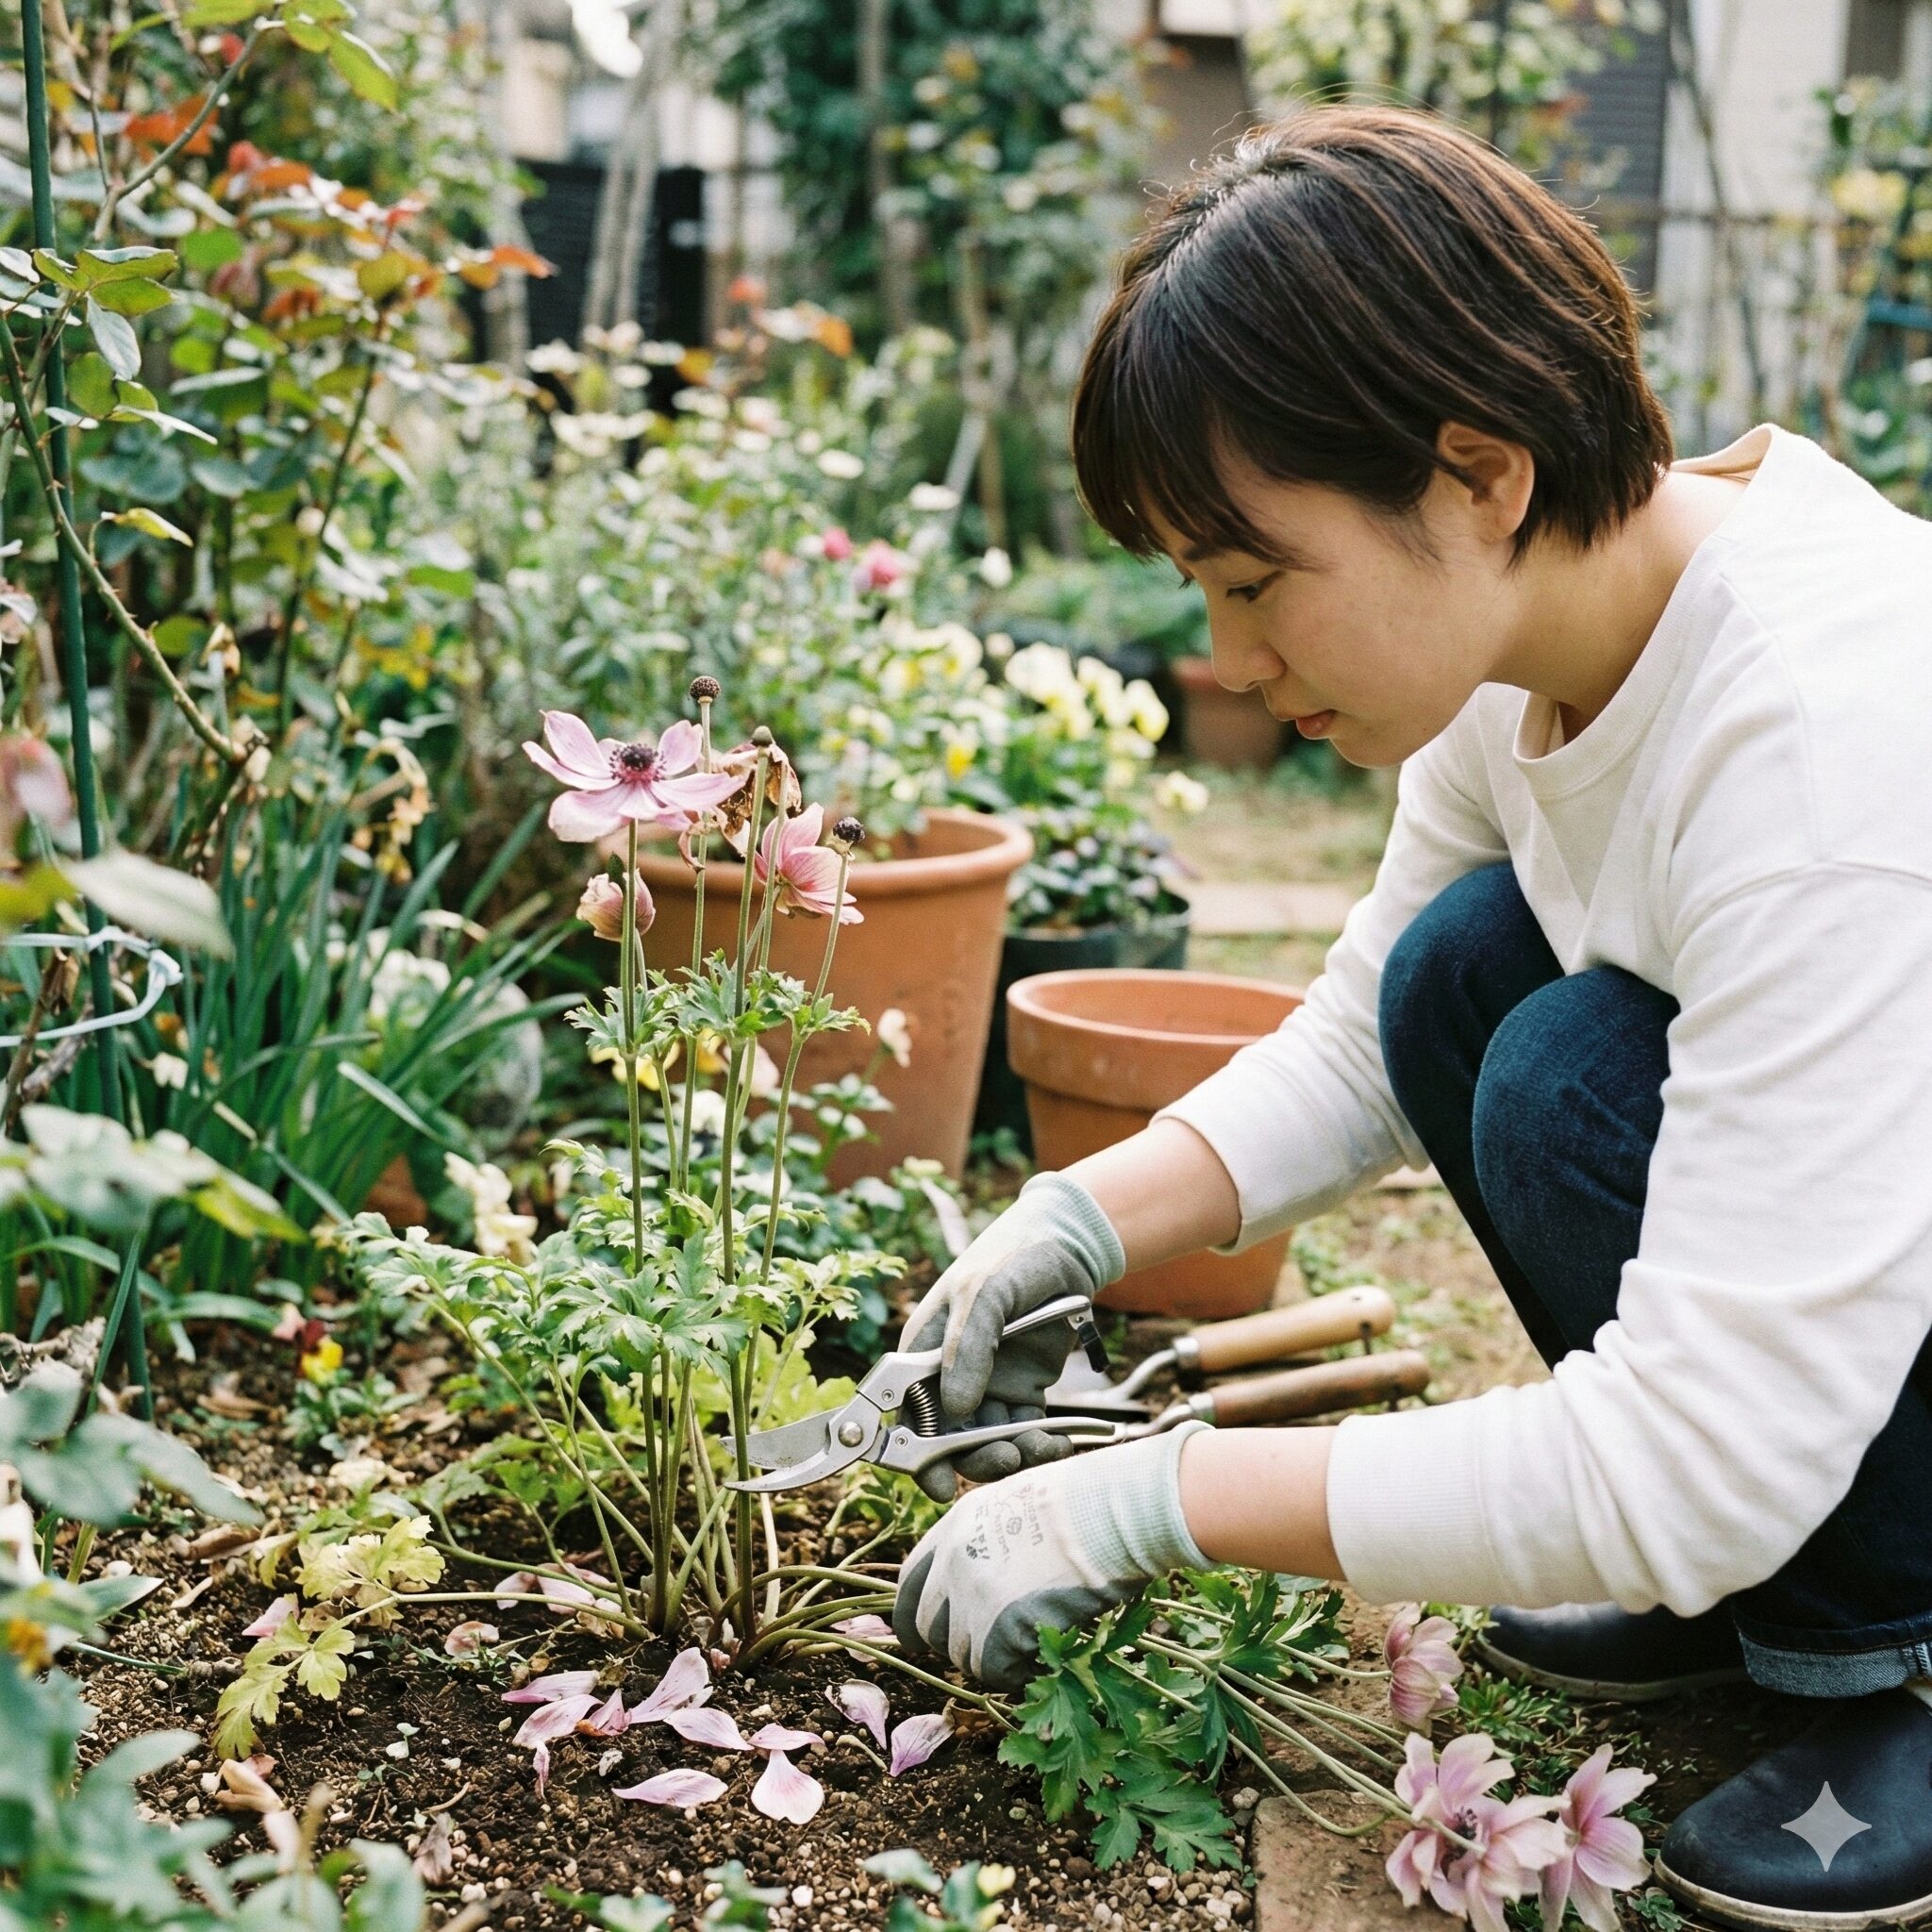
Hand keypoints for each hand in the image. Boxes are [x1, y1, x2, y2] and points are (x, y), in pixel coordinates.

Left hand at [893, 1421, 1207, 1689]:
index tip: (922, 1636)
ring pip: (963, 1654)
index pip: (910, 1581)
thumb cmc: (1086, 1502)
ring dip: (992, 1659)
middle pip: (928, 1626)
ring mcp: (972, 1595)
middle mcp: (953, 1560)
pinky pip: (994, 1670)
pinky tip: (1041, 1657)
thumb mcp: (1020, 1504)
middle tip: (988, 1651)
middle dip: (954, 1645)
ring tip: (1030, 1647)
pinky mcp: (998, 1627)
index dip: (915, 1614)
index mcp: (956, 1524)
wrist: (1112, 1510)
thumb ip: (992, 1539)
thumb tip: (994, 1577)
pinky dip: (1015, 1673)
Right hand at [898, 1172, 1125, 1501]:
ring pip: (987, 1441)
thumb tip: (957, 1408)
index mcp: (922, 1352)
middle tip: (1007, 1458)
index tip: (938, 1483)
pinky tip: (1059, 1443)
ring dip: (1010, 1453)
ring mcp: (986, 1386)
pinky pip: (1023, 1430)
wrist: (1063, 1246)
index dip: (915, 1454)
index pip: (907, 1413)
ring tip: (1042, 1448)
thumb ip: (967, 1347)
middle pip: (947, 1439)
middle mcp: (948, 1376)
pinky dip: (1039, 1443)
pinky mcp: (1021, 1391)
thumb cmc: (1009, 1259)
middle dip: (974, 1458)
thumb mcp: (982, 1293)